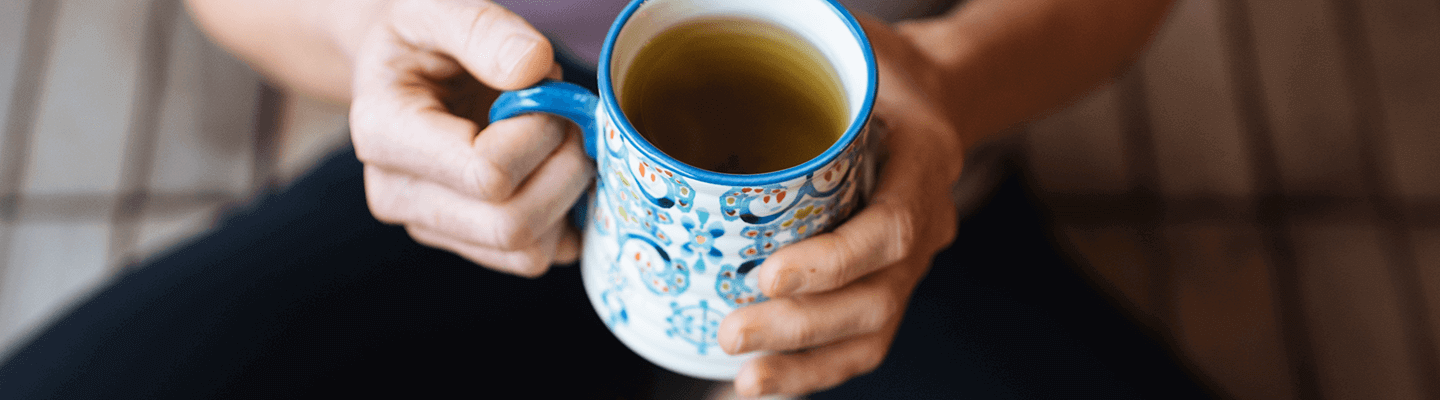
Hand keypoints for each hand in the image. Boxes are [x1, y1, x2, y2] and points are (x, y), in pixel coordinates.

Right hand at [347, 0, 591, 276]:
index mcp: (384, 133)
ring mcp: (434, 227)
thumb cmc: (420, 37)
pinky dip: (566, 218)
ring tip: (558, 139)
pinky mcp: (468, 244)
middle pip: (510, 225)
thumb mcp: (438, 8)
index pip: (485, 173)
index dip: (539, 133)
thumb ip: (483, 29)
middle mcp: (398, 195)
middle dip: (563, 168)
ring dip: (568, 195)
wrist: (400, 67)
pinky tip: (554, 168)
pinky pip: (537, 256)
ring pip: (528, 252)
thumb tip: (533, 67)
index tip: (545, 90)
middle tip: (568, 118)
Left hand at [715, 16, 966, 396]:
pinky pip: (859, 342)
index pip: (894, 228)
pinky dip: (814, 370)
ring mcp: (908, 265)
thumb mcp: (857, 41)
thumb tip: (739, 11)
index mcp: (925, 161)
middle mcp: (927, 224)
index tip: (768, 272)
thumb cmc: (884, 70)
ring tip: (744, 375)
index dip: (834, 262)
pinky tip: (763, 382)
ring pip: (871, 332)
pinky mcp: (883, 286)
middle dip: (802, 325)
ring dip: (806, 362)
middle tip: (731, 329)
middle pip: (878, 299)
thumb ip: (811, 34)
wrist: (930, 98)